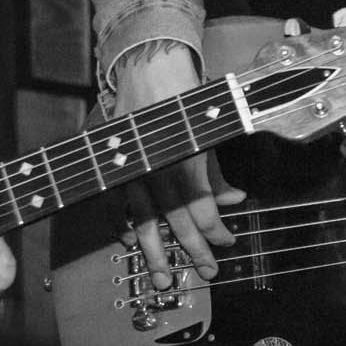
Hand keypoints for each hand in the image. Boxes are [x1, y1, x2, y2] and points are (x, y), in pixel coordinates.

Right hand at [114, 43, 245, 289]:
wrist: (149, 67)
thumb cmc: (186, 97)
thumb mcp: (211, 131)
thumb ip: (217, 173)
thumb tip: (234, 200)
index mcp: (185, 160)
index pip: (202, 209)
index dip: (215, 232)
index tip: (227, 244)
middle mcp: (156, 169)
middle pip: (175, 220)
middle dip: (191, 251)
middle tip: (204, 274)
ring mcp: (130, 169)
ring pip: (143, 220)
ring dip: (154, 252)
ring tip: (164, 278)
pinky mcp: (112, 164)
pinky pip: (112, 204)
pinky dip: (119, 224)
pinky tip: (130, 241)